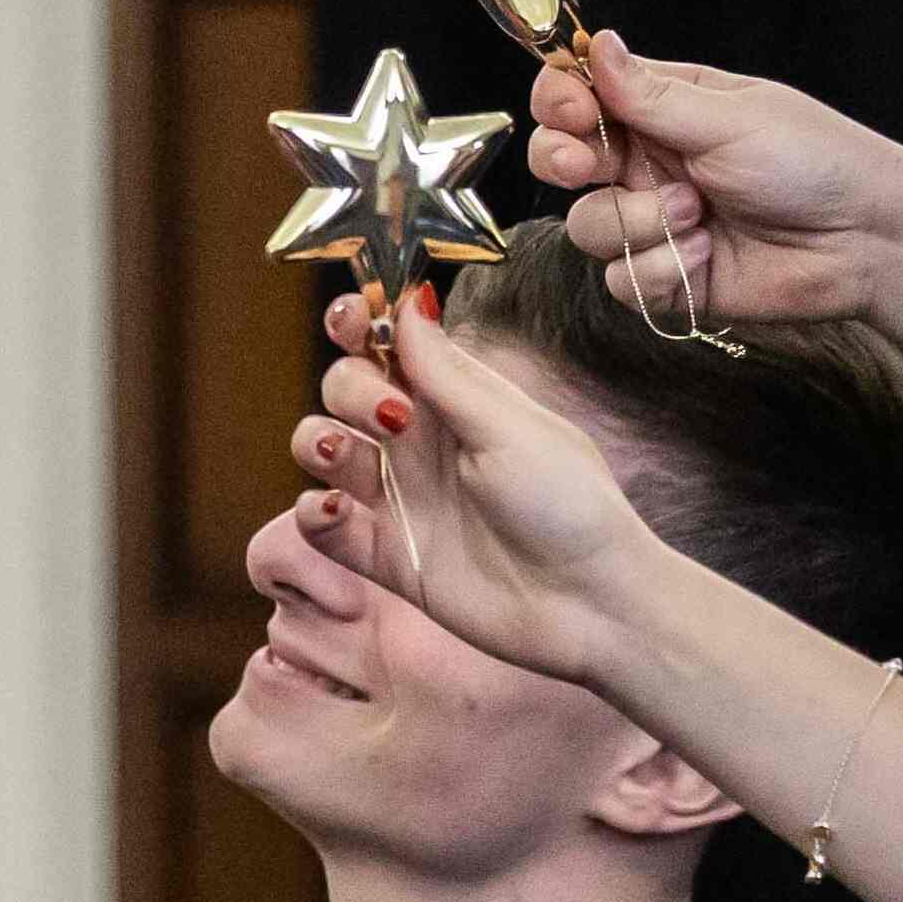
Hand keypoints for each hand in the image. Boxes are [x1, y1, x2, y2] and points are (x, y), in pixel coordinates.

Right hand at [292, 282, 674, 690]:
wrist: (589, 604)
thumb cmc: (568, 506)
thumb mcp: (509, 429)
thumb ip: (446, 373)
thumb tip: (409, 296)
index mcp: (457, 401)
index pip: (392, 346)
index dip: (361, 324)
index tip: (349, 317)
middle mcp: (420, 442)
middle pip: (346, 389)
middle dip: (349, 388)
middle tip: (391, 416)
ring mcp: (398, 497)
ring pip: (321, 449)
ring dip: (315, 440)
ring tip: (336, 452)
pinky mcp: (383, 555)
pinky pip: (322, 525)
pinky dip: (313, 513)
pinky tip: (335, 510)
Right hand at [524, 29, 902, 326]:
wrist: (866, 241)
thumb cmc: (817, 163)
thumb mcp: (730, 118)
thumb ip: (652, 94)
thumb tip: (597, 43)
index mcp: (663, 112)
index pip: (578, 96)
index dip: (559, 101)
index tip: (573, 110)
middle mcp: (649, 165)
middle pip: (559, 159)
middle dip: (562, 160)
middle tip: (591, 166)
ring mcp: (652, 222)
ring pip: (586, 224)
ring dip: (638, 223)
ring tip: (695, 215)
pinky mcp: (664, 277)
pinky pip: (619, 279)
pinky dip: (663, 270)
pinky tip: (710, 256)